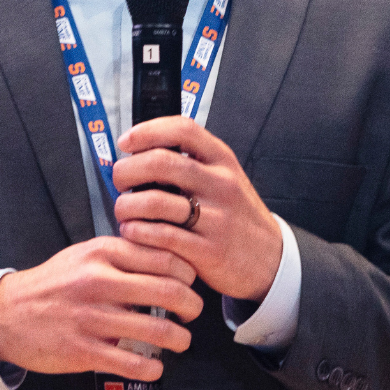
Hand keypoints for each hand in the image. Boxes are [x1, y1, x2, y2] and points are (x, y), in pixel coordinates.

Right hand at [0, 237, 202, 381]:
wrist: (6, 314)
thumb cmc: (53, 283)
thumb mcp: (85, 255)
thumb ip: (122, 254)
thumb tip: (168, 257)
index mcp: (102, 253)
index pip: (163, 257)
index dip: (187, 273)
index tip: (191, 283)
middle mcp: (99, 281)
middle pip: (168, 291)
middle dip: (192, 305)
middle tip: (194, 312)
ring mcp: (91, 317)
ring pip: (156, 330)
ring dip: (180, 339)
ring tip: (182, 341)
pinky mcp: (83, 350)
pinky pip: (132, 362)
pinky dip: (152, 367)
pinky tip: (156, 366)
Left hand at [113, 116, 282, 302]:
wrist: (271, 259)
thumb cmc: (237, 217)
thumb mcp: (224, 179)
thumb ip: (191, 163)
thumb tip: (140, 152)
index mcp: (223, 161)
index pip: (183, 130)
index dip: (147, 131)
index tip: (126, 142)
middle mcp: (221, 184)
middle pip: (161, 162)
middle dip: (127, 170)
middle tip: (119, 180)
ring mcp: (216, 218)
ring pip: (155, 201)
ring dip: (126, 205)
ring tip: (123, 211)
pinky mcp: (208, 251)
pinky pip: (161, 236)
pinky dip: (138, 232)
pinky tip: (133, 232)